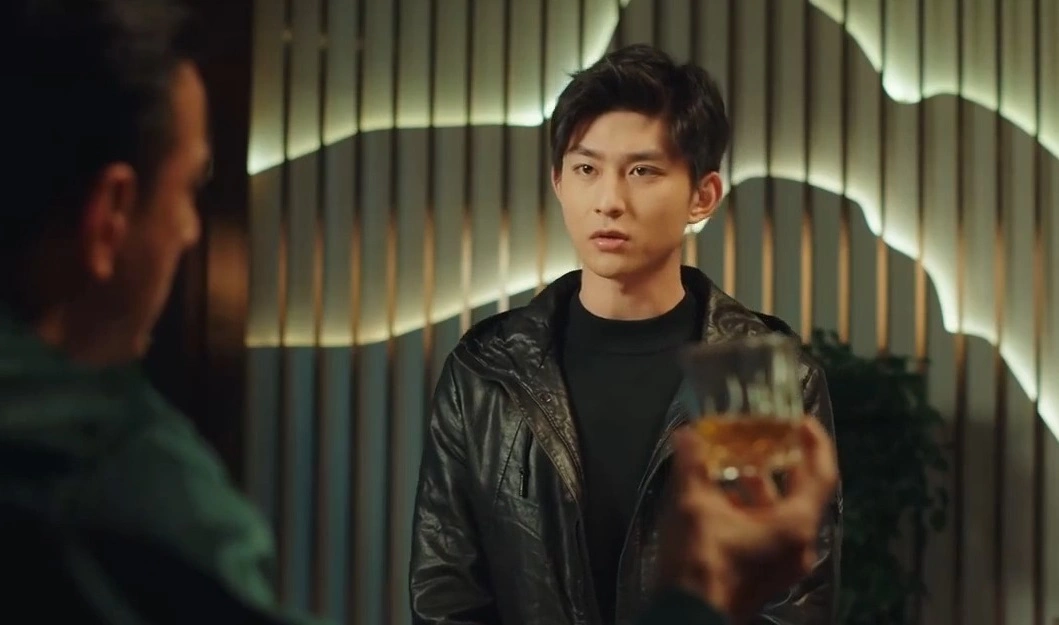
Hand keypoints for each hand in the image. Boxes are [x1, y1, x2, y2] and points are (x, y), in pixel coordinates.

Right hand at [657, 418, 838, 623]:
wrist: (689, 614)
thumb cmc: (701, 559)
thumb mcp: (694, 504)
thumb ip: (692, 464)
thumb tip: (686, 434)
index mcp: (794, 525)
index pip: (822, 476)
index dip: (815, 444)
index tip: (802, 422)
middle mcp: (798, 546)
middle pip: (801, 495)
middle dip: (782, 466)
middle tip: (766, 440)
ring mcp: (784, 565)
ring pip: (781, 516)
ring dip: (761, 490)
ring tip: (734, 468)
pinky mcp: (766, 576)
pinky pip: (769, 535)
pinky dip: (752, 513)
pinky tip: (722, 500)